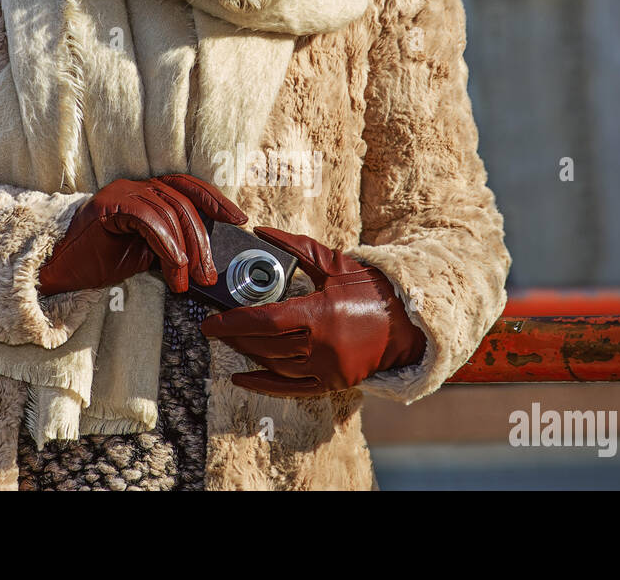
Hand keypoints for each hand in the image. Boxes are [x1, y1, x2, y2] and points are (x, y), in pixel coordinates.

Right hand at [38, 174, 245, 294]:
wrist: (62, 273)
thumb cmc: (101, 264)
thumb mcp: (148, 253)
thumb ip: (175, 247)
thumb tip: (208, 259)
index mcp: (147, 192)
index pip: (188, 187)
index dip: (215, 200)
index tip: (238, 219)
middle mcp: (135, 186)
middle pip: (183, 203)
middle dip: (201, 241)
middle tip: (208, 273)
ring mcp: (121, 192)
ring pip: (169, 212)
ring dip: (184, 251)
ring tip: (185, 280)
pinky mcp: (109, 206)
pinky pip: (149, 219)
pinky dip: (166, 244)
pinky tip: (173, 267)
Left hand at [200, 227, 426, 396]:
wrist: (408, 324)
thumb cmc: (370, 290)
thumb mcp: (335, 264)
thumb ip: (296, 248)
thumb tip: (260, 232)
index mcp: (322, 314)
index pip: (266, 321)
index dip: (233, 322)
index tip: (210, 322)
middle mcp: (323, 346)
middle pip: (265, 345)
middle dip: (235, 336)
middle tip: (214, 327)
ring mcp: (328, 369)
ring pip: (275, 366)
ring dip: (248, 354)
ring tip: (231, 341)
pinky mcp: (332, 384)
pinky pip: (291, 388)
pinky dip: (263, 385)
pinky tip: (242, 378)